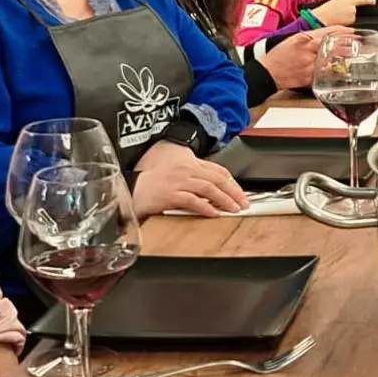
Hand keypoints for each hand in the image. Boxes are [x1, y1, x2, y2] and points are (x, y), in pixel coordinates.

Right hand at [131, 140, 247, 216]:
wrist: (133, 186)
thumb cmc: (153, 179)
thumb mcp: (177, 170)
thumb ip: (194, 175)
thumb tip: (214, 187)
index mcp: (189, 163)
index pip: (218, 171)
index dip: (232, 182)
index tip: (241, 193)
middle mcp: (186, 170)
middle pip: (216, 180)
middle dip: (234, 192)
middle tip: (244, 203)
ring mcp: (178, 182)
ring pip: (208, 189)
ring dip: (224, 199)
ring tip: (234, 209)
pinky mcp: (170, 195)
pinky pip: (192, 201)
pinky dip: (205, 208)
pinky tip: (214, 213)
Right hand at [257, 26, 345, 90]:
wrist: (267, 72)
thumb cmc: (278, 56)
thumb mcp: (292, 39)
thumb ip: (309, 38)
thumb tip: (325, 37)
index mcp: (303, 38)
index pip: (327, 32)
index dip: (342, 31)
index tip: (351, 31)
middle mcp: (307, 50)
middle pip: (332, 45)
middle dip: (346, 43)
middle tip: (356, 42)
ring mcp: (309, 64)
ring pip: (330, 60)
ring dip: (341, 58)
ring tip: (349, 55)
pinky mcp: (309, 78)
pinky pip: (322, 73)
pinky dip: (329, 71)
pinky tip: (335, 69)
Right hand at [309, 0, 372, 27]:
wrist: (322, 17)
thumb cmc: (325, 10)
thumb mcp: (336, 0)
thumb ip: (345, 0)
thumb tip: (351, 1)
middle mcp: (351, 2)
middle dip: (370, 0)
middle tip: (373, 1)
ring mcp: (353, 10)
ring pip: (355, 13)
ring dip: (350, 15)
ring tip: (339, 15)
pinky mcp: (352, 18)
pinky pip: (352, 20)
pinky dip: (348, 21)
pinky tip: (341, 20)